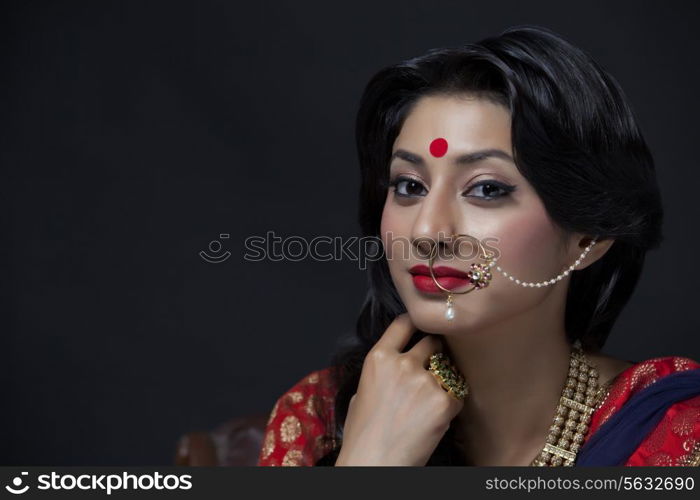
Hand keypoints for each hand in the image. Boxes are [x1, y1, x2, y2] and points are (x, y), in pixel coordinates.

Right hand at [334, 312, 463, 465]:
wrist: (375, 463)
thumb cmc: (363, 435)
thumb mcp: (360, 392)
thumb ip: (380, 372)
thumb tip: (394, 365)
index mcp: (378, 358)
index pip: (404, 323)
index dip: (416, 324)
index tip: (422, 328)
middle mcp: (401, 363)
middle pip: (431, 342)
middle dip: (434, 354)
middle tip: (432, 371)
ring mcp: (424, 381)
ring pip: (447, 370)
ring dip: (444, 382)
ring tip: (429, 404)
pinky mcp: (443, 401)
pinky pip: (457, 395)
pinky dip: (451, 406)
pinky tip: (436, 419)